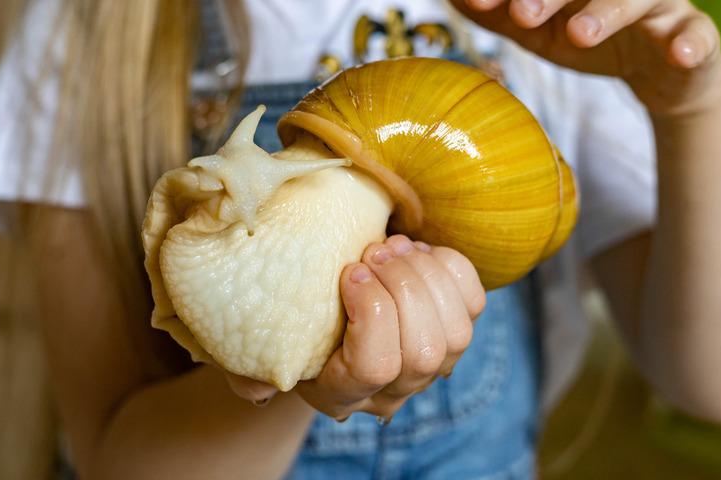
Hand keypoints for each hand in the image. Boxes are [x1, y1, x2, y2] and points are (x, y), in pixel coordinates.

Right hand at [224, 235, 485, 419]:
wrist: (325, 318)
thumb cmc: (288, 325)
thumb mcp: (256, 345)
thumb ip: (246, 369)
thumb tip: (255, 390)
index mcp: (343, 392)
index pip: (375, 368)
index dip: (373, 314)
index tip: (351, 272)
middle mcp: (395, 388)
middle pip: (424, 352)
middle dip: (404, 288)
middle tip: (374, 250)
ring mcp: (431, 365)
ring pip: (456, 332)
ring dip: (427, 276)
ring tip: (393, 246)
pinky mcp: (455, 330)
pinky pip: (473, 304)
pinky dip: (450, 268)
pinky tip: (417, 251)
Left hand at [452, 0, 720, 115]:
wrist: (659, 73)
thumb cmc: (591, 37)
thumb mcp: (537, 30)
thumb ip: (497, 15)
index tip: (481, 0)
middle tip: (520, 12)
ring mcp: (660, 1)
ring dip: (609, 12)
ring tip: (581, 34)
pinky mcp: (692, 34)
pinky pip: (698, 33)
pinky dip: (691, 43)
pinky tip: (679, 53)